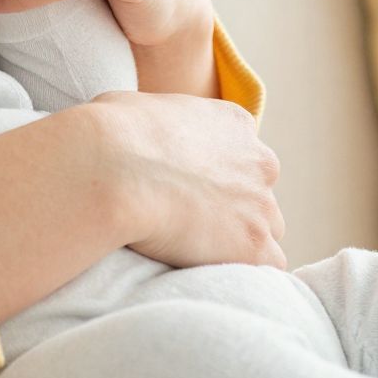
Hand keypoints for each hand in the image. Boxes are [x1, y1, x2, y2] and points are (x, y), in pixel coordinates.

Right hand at [89, 92, 286, 270]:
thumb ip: (154, 121)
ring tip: (196, 251)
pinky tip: (209, 270)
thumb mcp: (135, 107)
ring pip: (266, 229)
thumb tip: (134, 129)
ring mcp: (261, 204)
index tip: (190, 190)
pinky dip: (242, 269)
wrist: (114, 173)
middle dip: (234, 208)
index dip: (216, 176)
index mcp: (233, 123)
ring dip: (239, 240)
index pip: (242, 155)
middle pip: (257, 192)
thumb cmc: (111, 135)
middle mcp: (258, 160)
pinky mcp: (255, 246)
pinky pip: (266, 264)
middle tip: (192, 223)